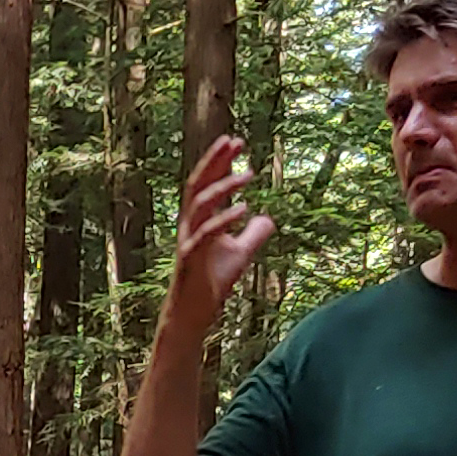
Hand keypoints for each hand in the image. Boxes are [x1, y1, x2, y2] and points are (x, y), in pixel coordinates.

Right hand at [170, 132, 273, 327]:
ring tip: (248, 175)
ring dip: (224, 187)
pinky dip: (224, 219)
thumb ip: (253, 234)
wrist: (195, 314)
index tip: (236, 142)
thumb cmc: (212, 282)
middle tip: (235, 142)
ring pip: (200, 205)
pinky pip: (206, 234)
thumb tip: (268, 218)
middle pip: (198, 185)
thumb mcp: (241, 253)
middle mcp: (189, 226)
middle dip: (216, 162)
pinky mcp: (190, 259)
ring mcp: (188, 241)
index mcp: (198, 220)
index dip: (220, 162)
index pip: (206, 184)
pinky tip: (245, 209)